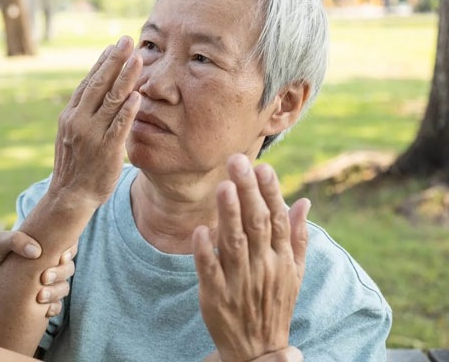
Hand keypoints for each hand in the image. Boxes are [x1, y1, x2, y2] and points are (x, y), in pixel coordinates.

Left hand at [0, 232, 76, 316]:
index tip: (62, 256)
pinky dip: (53, 308)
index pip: (65, 246)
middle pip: (66, 270)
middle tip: (44, 277)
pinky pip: (51, 305)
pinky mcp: (30, 299)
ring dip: (57, 292)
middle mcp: (43, 263)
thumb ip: (16, 241)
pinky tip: (46, 310)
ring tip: (41, 296)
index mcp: (39, 245)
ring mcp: (38, 282)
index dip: (70, 252)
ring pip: (61, 288)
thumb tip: (36, 251)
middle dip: (60, 274)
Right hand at [47, 36, 141, 206]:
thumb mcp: (73, 133)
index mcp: (70, 114)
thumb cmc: (77, 163)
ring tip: (139, 59)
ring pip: (110, 100)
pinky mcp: (106, 150)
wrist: (70, 195)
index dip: (103, 61)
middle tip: (127, 40)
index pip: (88, 81)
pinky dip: (128, 110)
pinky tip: (138, 95)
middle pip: (99, 84)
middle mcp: (78, 120)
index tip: (115, 44)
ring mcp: (91, 135)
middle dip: (115, 60)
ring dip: (125, 78)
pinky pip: (118, 126)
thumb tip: (99, 90)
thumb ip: (85, 113)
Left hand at [193, 154, 309, 361]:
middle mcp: (263, 268)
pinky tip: (199, 230)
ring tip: (223, 186)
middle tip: (237, 161)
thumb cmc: (274, 304)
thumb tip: (304, 202)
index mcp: (282, 260)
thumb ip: (297, 237)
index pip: (278, 219)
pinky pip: (209, 271)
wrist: (258, 350)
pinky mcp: (216, 296)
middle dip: (247, 191)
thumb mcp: (294, 274)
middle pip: (257, 224)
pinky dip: (205, 251)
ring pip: (234, 243)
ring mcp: (239, 282)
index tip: (262, 166)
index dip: (270, 192)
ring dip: (229, 214)